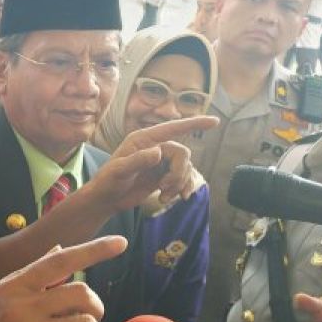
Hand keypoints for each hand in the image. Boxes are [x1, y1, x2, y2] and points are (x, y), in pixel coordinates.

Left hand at [83, 115, 218, 211]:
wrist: (106, 200)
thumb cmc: (107, 182)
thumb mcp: (119, 172)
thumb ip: (137, 161)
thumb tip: (158, 152)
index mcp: (144, 139)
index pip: (173, 128)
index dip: (194, 123)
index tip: (215, 121)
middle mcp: (155, 147)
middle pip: (183, 154)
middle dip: (179, 172)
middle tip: (164, 187)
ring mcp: (161, 162)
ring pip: (185, 168)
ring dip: (179, 183)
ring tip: (163, 195)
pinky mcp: (163, 176)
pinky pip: (183, 179)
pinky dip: (182, 188)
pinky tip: (174, 198)